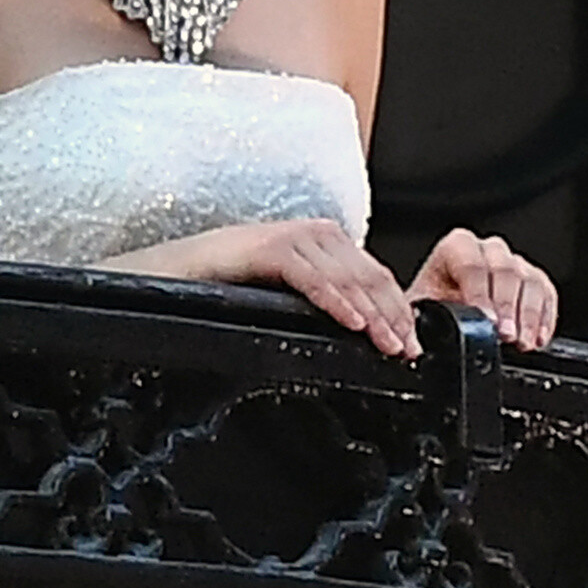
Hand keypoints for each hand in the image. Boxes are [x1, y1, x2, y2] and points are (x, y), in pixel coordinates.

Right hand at [125, 218, 421, 356]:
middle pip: (370, 277)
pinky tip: (352, 323)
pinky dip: (335, 300)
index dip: (398, 311)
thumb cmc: (227, 289)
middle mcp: (316, 235)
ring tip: (387, 344)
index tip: (412, 346)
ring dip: (372, 314)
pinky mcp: (270, 247)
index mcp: (325, 245)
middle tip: (407, 352)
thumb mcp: (286, 298)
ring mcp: (293, 237)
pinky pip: (312, 276)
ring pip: (347, 277)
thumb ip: (320, 303)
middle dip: (393, 317)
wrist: (174, 273)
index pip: (375, 278)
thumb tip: (360, 336)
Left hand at [405, 229, 558, 347]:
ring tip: (523, 342)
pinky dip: (545, 317)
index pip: (471, 265)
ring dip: (529, 315)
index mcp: (456, 248)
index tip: (486, 320)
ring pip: (530, 281)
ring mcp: (513, 263)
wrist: (443, 314)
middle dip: (507, 307)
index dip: (480, 294)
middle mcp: (487, 250)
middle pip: (505, 271)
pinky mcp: (533, 280)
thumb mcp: (420, 311)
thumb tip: (422, 335)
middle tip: (506, 335)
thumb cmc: (430, 310)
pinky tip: (539, 338)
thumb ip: (422, 316)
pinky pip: (546, 292)